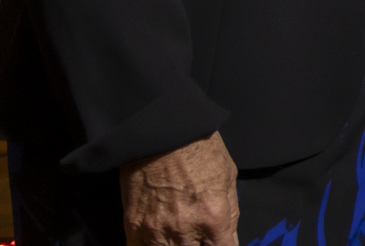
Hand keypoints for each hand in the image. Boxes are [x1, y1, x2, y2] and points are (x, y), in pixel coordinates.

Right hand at [120, 131, 237, 245]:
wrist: (163, 130)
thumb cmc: (200, 148)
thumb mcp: (227, 176)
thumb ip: (231, 212)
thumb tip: (231, 239)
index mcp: (213, 216)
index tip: (218, 242)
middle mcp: (185, 228)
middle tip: (197, 235)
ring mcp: (156, 230)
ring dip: (175, 245)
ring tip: (179, 236)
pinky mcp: (133, 225)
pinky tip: (157, 239)